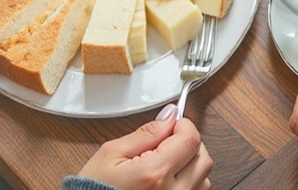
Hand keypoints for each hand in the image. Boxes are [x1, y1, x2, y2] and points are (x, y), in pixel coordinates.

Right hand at [78, 104, 212, 189]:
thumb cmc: (94, 189)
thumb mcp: (112, 153)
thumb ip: (146, 133)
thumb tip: (169, 116)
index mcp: (155, 174)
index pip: (190, 139)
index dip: (182, 126)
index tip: (170, 126)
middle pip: (203, 157)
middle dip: (188, 144)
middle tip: (165, 145)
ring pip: (203, 176)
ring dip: (190, 165)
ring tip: (164, 165)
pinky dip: (189, 182)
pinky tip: (167, 180)